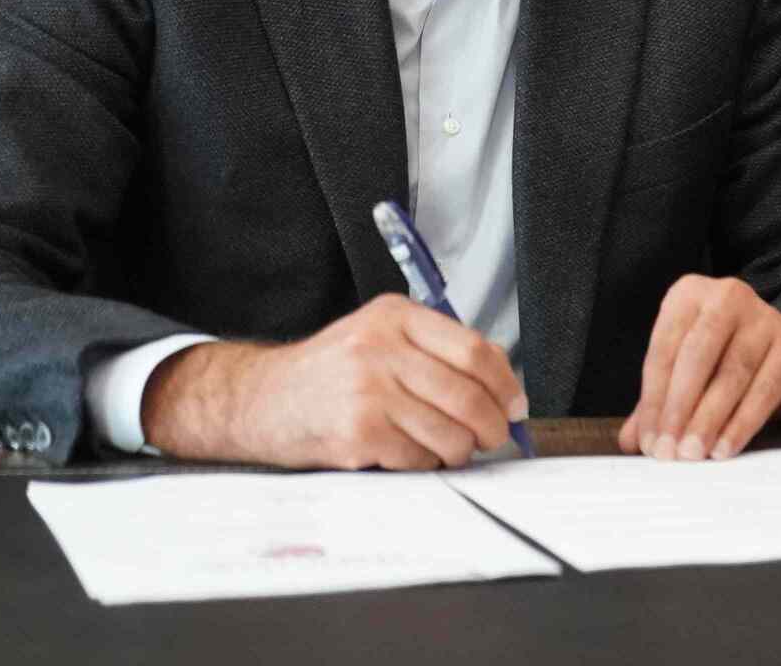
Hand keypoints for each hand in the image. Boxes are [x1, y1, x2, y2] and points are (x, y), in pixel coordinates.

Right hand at [138, 294, 525, 469]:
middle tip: (495, 436)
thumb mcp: (379, 337)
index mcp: (394, 317)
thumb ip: (434, 351)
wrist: (264, 399)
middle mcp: (380, 348)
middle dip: (493, 426)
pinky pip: (419, 459)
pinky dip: (425, 464)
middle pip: (468, 395)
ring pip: (450, 434)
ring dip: (459, 450)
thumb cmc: (330, 373)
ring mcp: (368, 392)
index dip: (505, 383)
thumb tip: (503, 388)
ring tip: (447, 447)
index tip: (515, 403)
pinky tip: (408, 453)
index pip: (473, 350)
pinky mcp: (358, 433)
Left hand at [617, 275, 780, 461]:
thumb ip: (656, 401)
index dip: (652, 399)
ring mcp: (763, 318)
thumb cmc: (726, 358)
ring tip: (693, 454)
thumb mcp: (688, 370)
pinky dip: (741, 423)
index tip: (647, 440)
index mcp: (689, 295)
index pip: (663, 349)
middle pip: (695, 357)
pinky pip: (764, 389)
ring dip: (708, 420)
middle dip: (678, 408)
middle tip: (668, 451)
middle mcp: (726, 297)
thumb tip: (628, 440)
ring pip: (730, 374)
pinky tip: (724, 448)